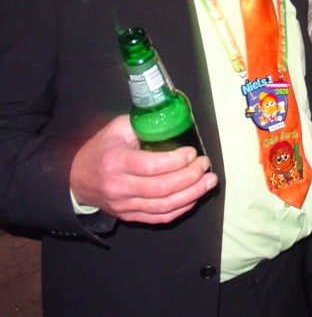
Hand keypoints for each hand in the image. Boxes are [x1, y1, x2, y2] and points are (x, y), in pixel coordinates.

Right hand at [69, 115, 215, 223]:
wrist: (75, 179)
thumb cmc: (101, 149)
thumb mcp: (116, 129)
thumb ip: (142, 123)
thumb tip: (172, 119)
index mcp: (116, 162)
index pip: (151, 167)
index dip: (176, 161)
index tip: (192, 152)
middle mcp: (120, 187)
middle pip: (162, 189)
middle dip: (191, 177)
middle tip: (205, 165)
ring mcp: (125, 205)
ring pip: (164, 207)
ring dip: (192, 194)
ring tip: (209, 182)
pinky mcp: (129, 216)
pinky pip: (159, 218)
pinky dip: (181, 209)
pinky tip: (195, 197)